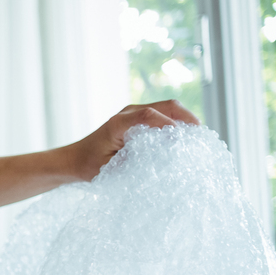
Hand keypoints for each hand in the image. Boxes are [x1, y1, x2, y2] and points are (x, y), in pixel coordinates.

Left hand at [68, 99, 200, 180]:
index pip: (149, 115)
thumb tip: (161, 158)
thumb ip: (133, 161)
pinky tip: (185, 137)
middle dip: (186, 118)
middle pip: (166, 105)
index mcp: (118, 123)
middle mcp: (128, 112)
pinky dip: (177, 122)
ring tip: (197, 137)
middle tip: (201, 136)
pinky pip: (163, 114)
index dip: (169, 125)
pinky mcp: (138, 118)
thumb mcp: (110, 169)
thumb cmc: (89, 166)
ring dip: (184, 119)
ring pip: (168, 107)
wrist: (74, 159)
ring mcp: (134, 113)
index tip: (183, 140)